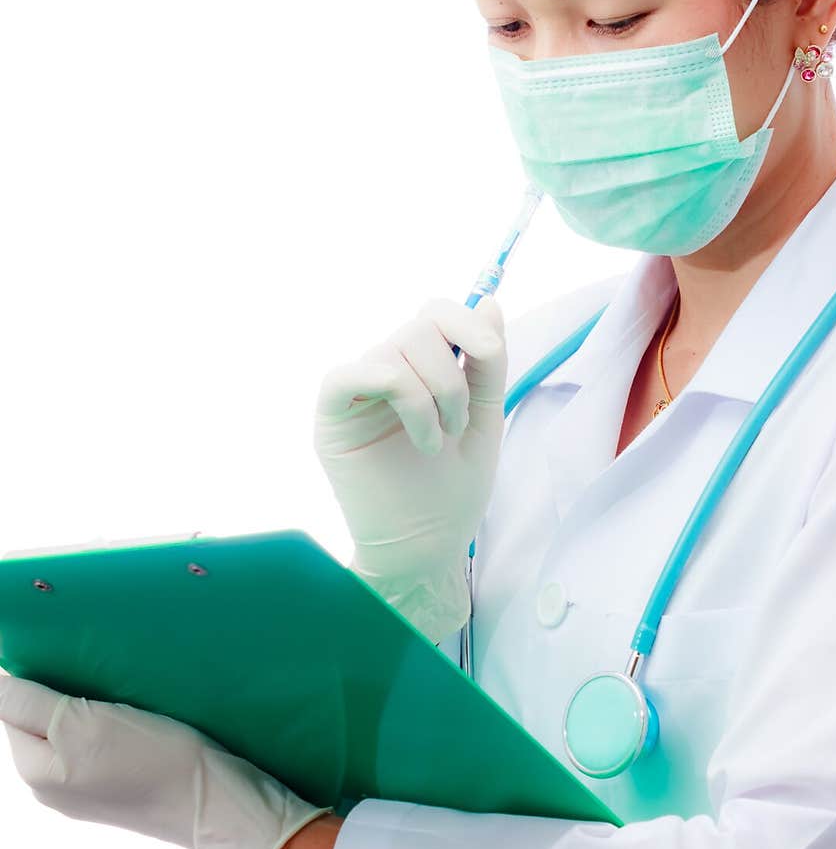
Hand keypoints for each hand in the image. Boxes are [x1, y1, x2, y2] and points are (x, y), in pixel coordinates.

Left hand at [0, 673, 332, 848]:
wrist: (218, 801)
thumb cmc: (152, 760)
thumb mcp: (81, 723)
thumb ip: (30, 703)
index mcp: (34, 772)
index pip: (10, 706)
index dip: (32, 674)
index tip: (66, 654)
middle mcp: (51, 786)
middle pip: (38, 718)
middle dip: (58, 688)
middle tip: (94, 665)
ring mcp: (86, 789)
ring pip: (69, 727)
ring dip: (85, 701)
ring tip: (116, 684)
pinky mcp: (119, 783)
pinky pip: (98, 740)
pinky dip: (109, 717)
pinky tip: (134, 708)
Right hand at [313, 295, 506, 642]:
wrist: (426, 548)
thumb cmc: (452, 491)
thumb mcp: (483, 417)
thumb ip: (485, 362)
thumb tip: (489, 300)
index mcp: (421, 368)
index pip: (436, 312)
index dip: (467, 321)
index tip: (490, 355)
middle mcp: (385, 370)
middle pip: (420, 324)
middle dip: (454, 372)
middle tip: (459, 424)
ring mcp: (357, 391)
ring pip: (395, 346)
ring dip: (433, 393)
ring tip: (437, 441)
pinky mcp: (332, 416)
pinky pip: (351, 372)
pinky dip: (398, 391)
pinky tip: (419, 434)